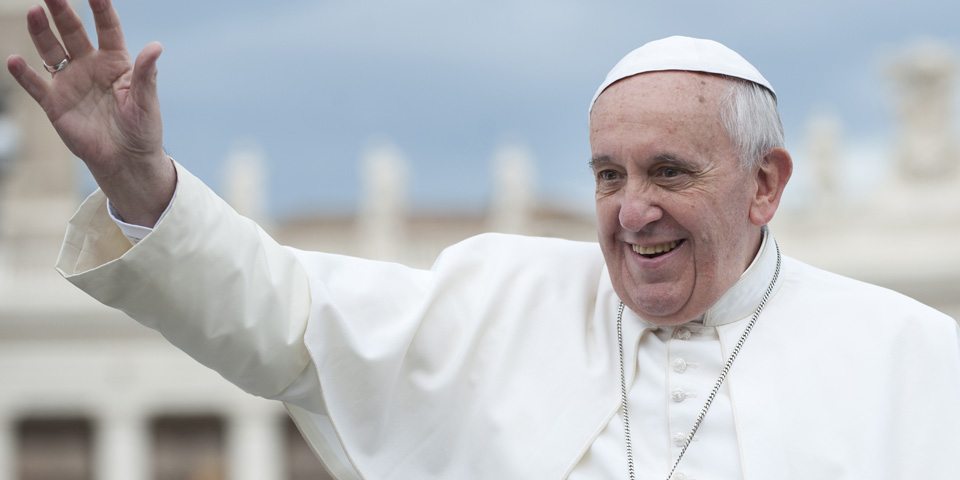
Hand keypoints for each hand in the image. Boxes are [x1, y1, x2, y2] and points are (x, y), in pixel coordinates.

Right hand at [6, 0, 174, 226]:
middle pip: (73, 32)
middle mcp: (90, 66)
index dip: (101, 8)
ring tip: (33, 12)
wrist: (126, 160)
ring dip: (41, 32)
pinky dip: (23, 74)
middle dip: (62, 11)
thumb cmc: (142, 130)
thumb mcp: (146, 101)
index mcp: (116, 62)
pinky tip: (14, 60)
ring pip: (51, 51)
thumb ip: (147, 73)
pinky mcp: (55, 104)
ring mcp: (70, 82)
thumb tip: (156, 46)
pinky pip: (35, 85)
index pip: (107, 28)